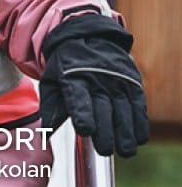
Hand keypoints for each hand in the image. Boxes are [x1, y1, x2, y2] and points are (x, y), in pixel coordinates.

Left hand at [39, 14, 149, 156]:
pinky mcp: (131, 81)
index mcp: (72, 77)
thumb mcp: (52, 81)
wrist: (87, 36)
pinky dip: (139, 123)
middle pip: (104, 108)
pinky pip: (138, 104)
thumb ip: (50, 108)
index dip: (83, 114)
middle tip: (105, 149)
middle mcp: (96, 78)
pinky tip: (138, 139)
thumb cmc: (66, 66)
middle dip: (106, 132)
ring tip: (125, 150)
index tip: (86, 131)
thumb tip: (47, 134)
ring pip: (123, 109)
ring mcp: (116, 79)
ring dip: (126, 132)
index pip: (78, 98)